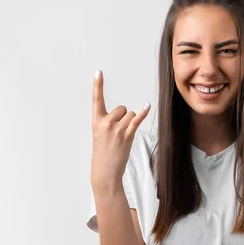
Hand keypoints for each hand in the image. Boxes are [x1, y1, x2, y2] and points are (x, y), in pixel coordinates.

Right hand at [90, 70, 150, 193]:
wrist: (104, 173)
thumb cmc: (103, 155)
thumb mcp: (99, 137)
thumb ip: (107, 124)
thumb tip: (124, 115)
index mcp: (96, 122)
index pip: (96, 100)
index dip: (98, 85)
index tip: (98, 72)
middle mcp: (105, 123)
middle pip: (122, 108)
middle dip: (124, 117)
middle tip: (118, 133)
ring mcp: (116, 129)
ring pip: (130, 114)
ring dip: (130, 123)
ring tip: (123, 137)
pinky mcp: (127, 135)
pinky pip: (137, 119)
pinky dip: (143, 112)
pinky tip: (147, 106)